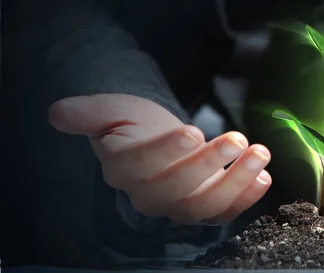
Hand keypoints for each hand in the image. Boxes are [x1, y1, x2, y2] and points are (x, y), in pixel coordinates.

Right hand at [49, 94, 271, 224]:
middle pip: (179, 188)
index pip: (143, 164)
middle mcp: (148, 194)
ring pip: (205, 206)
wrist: (151, 140)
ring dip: (237, 182)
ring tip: (261, 154)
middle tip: (238, 138)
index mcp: (122, 167)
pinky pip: (223, 213)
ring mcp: (176, 206)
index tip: (194, 131)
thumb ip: (88, 113)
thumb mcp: (111, 110)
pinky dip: (246, 198)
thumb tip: (58, 113)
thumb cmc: (132, 123)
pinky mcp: (200, 209)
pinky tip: (264, 177)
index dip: (167, 150)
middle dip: (211, 165)